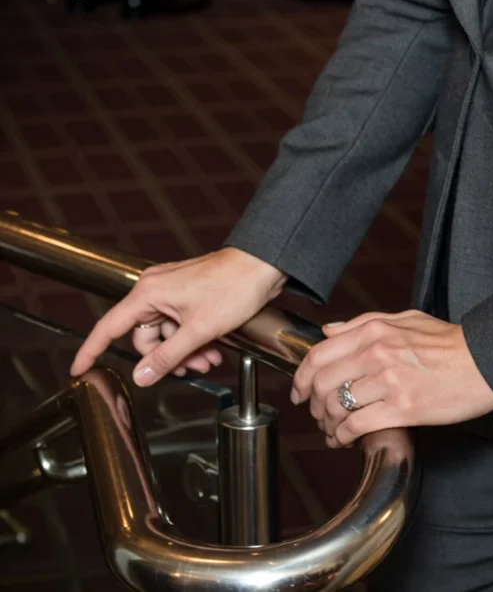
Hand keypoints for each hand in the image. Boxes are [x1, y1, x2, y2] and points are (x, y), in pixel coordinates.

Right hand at [69, 247, 285, 386]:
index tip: (78, 370)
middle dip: (166, 358)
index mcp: (148, 293)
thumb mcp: (199, 330)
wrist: (264, 265)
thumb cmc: (234, 285)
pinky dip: (193, 339)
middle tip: (193, 367)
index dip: (91, 350)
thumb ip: (167, 357)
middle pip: (144, 337)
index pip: (109, 327)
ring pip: (166, 334)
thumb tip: (141, 376)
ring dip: (184, 351)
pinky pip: (180, 325)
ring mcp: (172, 291)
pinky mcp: (189, 294)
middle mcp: (155, 289)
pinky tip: (212, 348)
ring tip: (209, 358)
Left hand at [290, 309, 492, 446]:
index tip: (299, 391)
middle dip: (312, 404)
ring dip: (327, 424)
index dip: (301, 377)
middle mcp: (376, 353)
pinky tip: (345, 440)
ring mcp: (388, 381)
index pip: (319, 354)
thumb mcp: (405, 320)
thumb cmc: (448, 343)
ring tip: (332, 430)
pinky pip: (356, 426)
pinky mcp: (401, 409)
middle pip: (321, 383)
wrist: (483, 364)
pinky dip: (343, 437)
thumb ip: (363, 323)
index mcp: (374, 330)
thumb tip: (329, 331)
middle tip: (316, 414)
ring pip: (336, 406)